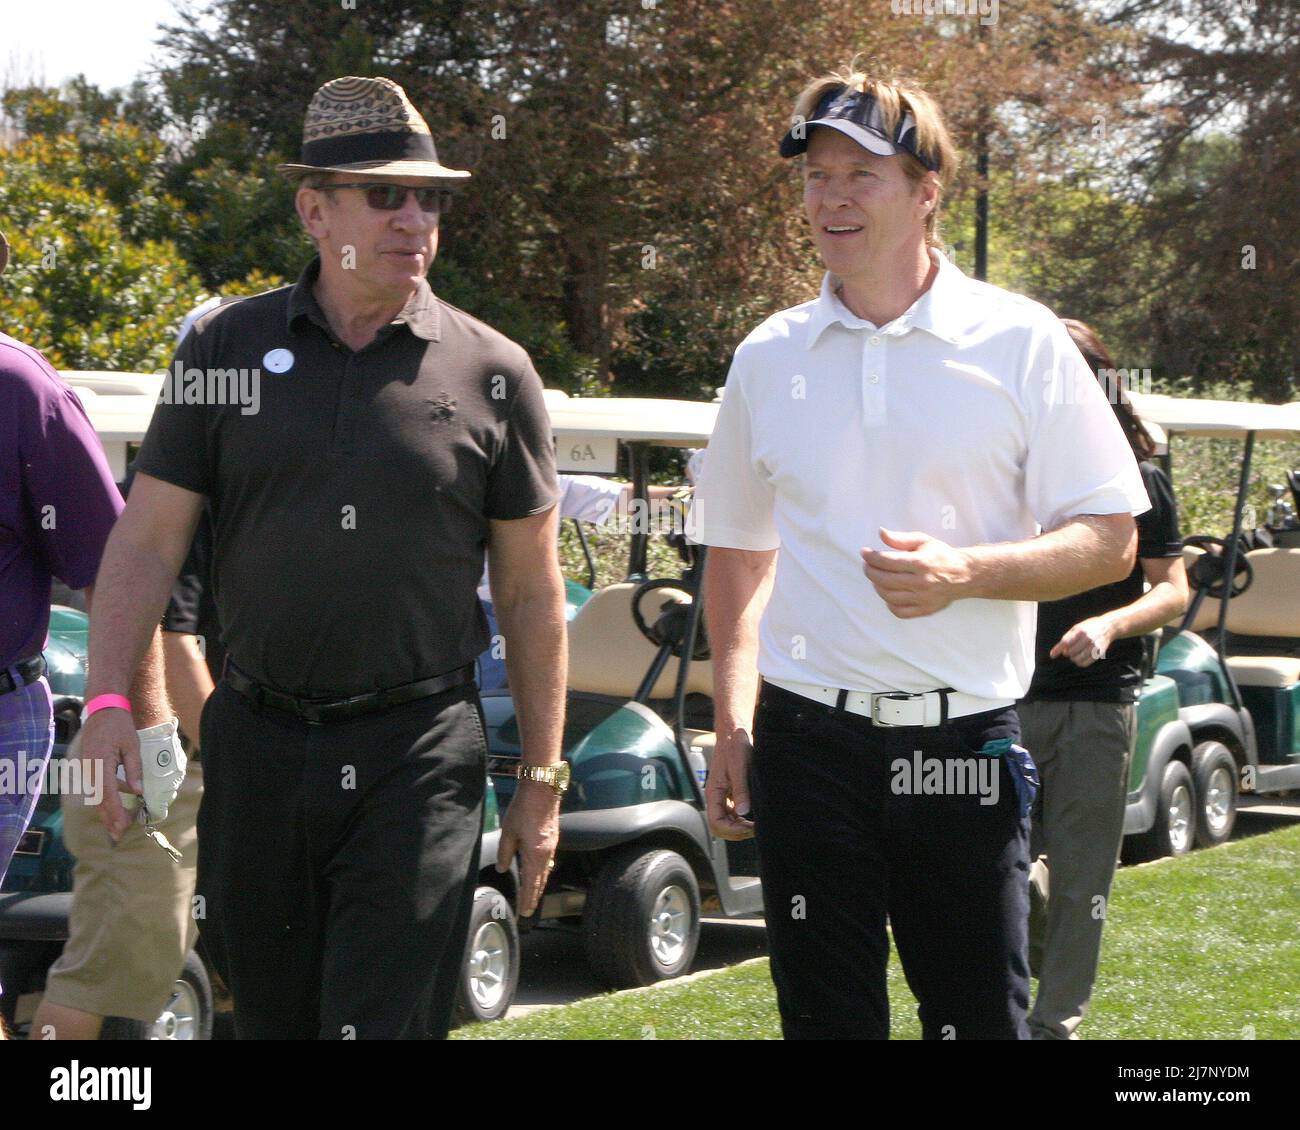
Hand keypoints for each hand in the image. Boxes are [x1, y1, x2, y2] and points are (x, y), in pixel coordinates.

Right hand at [77, 708, 141, 840]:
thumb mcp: (132, 746)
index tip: (123, 826)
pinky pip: (96, 787)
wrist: (103, 710)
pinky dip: (105, 799)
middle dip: (109, 818)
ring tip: (118, 827)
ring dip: (106, 811)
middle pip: (98, 799)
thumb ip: (133, 769)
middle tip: (119, 835)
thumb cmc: (119, 726)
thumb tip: (138, 792)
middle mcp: (88, 769)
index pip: (107, 793)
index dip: (115, 812)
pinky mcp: (87, 767)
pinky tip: (116, 808)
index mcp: (99, 763)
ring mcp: (85, 768)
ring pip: (95, 796)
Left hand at [496, 778, 559, 916]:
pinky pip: (548, 862)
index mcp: (535, 855)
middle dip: (534, 896)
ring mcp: (552, 846)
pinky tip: (539, 873)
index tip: (525, 913)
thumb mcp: (508, 832)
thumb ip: (504, 852)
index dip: (527, 899)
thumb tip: (501, 868)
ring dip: (539, 885)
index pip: (531, 884)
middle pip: (541, 881)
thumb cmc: (523, 810)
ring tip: (533, 895)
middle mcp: (546, 854)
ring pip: (546, 872)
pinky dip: (543, 872)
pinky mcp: (553, 838)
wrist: (542, 790)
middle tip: (529, 910)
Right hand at [706, 729, 754, 840]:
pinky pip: (733, 815)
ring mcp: (723, 798)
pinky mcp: (731, 795)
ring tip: (757, 824)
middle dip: (736, 832)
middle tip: (755, 829)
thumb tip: (743, 812)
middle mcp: (716, 798)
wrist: (735, 734)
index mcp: (714, 792)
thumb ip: (741, 790)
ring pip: (727, 823)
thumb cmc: (736, 747)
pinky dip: (742, 820)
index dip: (732, 830)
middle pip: (720, 827)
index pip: (716, 822)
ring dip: (740, 828)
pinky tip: (755, 817)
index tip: (750, 827)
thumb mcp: (739, 767)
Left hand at [860, 527, 971, 618]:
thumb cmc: (941, 555)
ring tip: (876, 578)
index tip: (864, 552)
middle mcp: (921, 582)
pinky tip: (888, 593)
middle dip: (870, 571)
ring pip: (889, 596)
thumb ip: (900, 538)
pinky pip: (899, 611)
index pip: (886, 561)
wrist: (964, 574)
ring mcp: (923, 598)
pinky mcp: (925, 610)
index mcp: (920, 563)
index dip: (871, 557)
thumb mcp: (923, 541)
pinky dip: (889, 603)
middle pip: (884, 580)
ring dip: (877, 586)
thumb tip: (881, 533)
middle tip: (867, 565)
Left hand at [1050, 616, 1116, 666]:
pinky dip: (1080, 662)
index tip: (1052, 655)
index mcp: (1081, 631)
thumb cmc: (1088, 627)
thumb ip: (1066, 638)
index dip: (1058, 649)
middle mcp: (1088, 639)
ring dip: (1073, 658)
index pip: (1066, 642)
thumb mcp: (1077, 628)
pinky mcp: (1099, 653)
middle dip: (1067, 652)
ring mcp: (1095, 647)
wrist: (1108, 627)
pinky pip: (1085, 663)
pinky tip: (1080, 658)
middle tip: (1068, 650)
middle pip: (1071, 652)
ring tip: (1074, 654)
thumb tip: (1056, 652)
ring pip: (1077, 659)